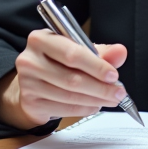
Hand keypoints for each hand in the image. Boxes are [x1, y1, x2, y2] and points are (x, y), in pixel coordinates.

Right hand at [0, 29, 129, 130]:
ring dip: (95, 100)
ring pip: (69, 96)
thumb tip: (120, 52)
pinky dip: (84, 109)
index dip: (96, 66)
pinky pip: (64, 109)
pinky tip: (94, 105)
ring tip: (110, 99)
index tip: (113, 75)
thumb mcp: (78, 51)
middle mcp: (29, 60)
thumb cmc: (56, 62)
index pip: (72, 54)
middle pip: (71, 78)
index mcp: (41, 39)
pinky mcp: (30, 102)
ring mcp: (27, 83)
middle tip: (118, 92)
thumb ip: (101, 52)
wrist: (31, 81)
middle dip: (100, 87)